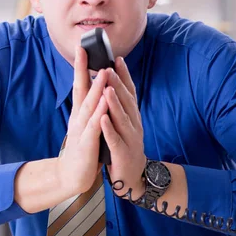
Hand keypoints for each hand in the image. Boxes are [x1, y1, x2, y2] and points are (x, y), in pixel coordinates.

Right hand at [57, 46, 108, 196]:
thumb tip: (92, 87)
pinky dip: (99, 114)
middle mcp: (78, 117)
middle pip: (80, 89)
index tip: (82, 48)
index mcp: (80, 112)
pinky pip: (94, 127)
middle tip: (84, 50)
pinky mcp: (86, 144)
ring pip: (89, 106)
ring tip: (102, 72)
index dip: (81, 67)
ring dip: (95, 89)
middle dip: (83, 69)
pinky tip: (105, 104)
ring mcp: (81, 130)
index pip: (80, 85)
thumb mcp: (84, 124)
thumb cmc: (83, 148)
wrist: (72, 175)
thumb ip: (88, 107)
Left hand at [100, 57, 146, 198]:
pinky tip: (102, 119)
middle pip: (126, 101)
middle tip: (108, 68)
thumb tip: (113, 83)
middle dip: (117, 84)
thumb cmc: (123, 145)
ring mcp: (129, 138)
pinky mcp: (122, 152)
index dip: (124, 75)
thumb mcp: (123, 123)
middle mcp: (133, 124)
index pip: (129, 92)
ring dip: (114, 103)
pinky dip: (109, 128)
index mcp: (132, 116)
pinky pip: (115, 139)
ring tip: (107, 88)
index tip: (117, 58)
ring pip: (122, 118)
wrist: (131, 176)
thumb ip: (119, 105)